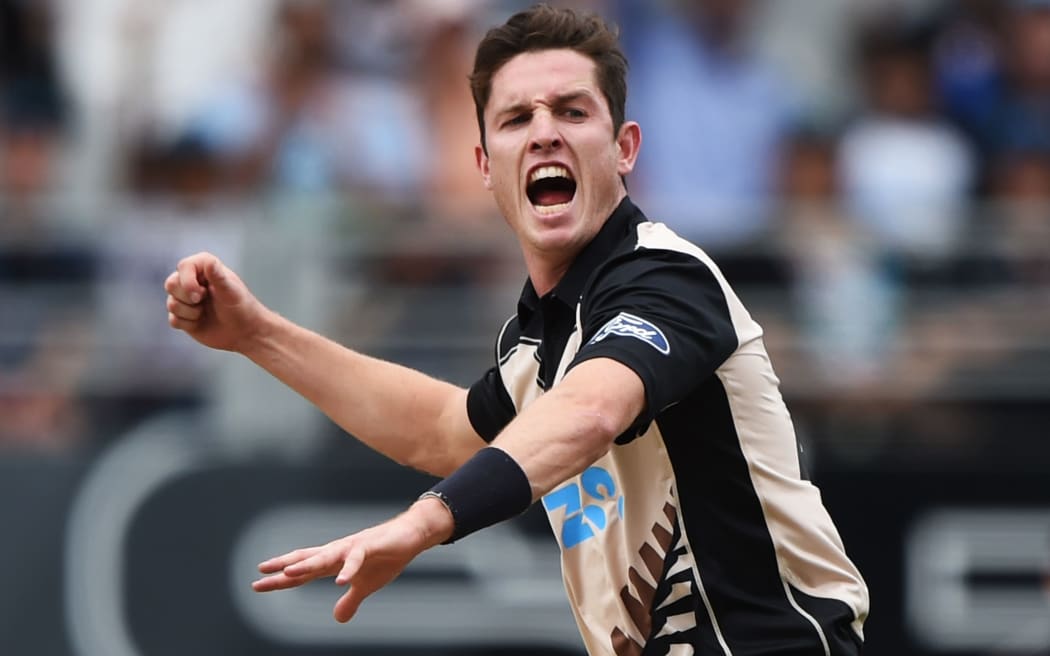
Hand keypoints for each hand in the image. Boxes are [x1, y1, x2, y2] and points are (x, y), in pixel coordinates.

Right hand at [164, 252, 264, 351]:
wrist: (244, 332)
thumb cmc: (241, 307)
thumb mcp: (230, 291)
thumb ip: (218, 275)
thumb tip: (209, 261)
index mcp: (204, 268)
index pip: (184, 266)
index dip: (187, 281)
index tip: (201, 294)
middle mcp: (191, 280)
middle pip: (171, 284)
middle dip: (186, 297)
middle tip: (202, 301)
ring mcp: (185, 299)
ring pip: (171, 304)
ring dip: (190, 312)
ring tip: (205, 312)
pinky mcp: (182, 316)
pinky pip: (173, 320)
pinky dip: (188, 324)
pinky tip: (201, 323)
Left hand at [252, 499, 453, 622]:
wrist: (411, 536)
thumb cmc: (387, 557)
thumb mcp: (366, 586)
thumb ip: (350, 601)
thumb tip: (338, 618)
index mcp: (334, 562)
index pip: (303, 573)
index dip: (281, 580)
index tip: (258, 585)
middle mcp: (338, 552)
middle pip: (306, 560)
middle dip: (283, 567)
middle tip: (261, 572)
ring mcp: (352, 547)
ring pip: (325, 556)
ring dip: (307, 565)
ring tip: (289, 573)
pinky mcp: (370, 546)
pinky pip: (356, 559)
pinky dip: (348, 569)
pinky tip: (340, 580)